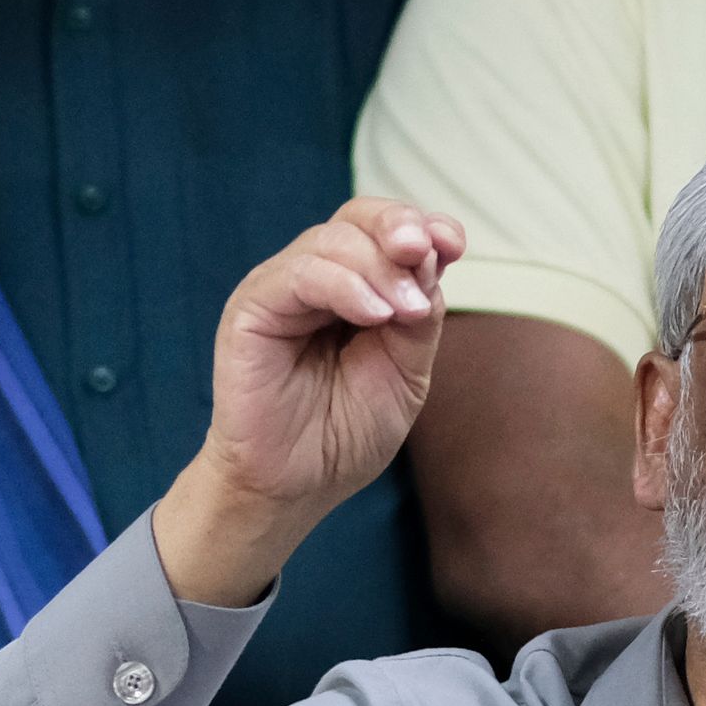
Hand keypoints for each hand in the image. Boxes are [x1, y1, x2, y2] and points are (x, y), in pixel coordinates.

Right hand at [152, 199, 463, 606]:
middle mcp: (317, 277)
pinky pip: (298, 274)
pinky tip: (375, 314)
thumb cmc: (344, 433)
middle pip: (359, 219)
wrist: (295, 487)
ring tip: (406, 311)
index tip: (454, 245)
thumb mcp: (405, 371)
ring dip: (381, 268)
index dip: (424, 225)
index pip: (387, 229)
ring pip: (332, 241)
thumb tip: (432, 257)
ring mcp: (281, 289)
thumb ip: (419, 317)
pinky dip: (343, 285)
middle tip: (429, 254)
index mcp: (356, 286)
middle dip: (401, 227)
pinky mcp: (251, 309)